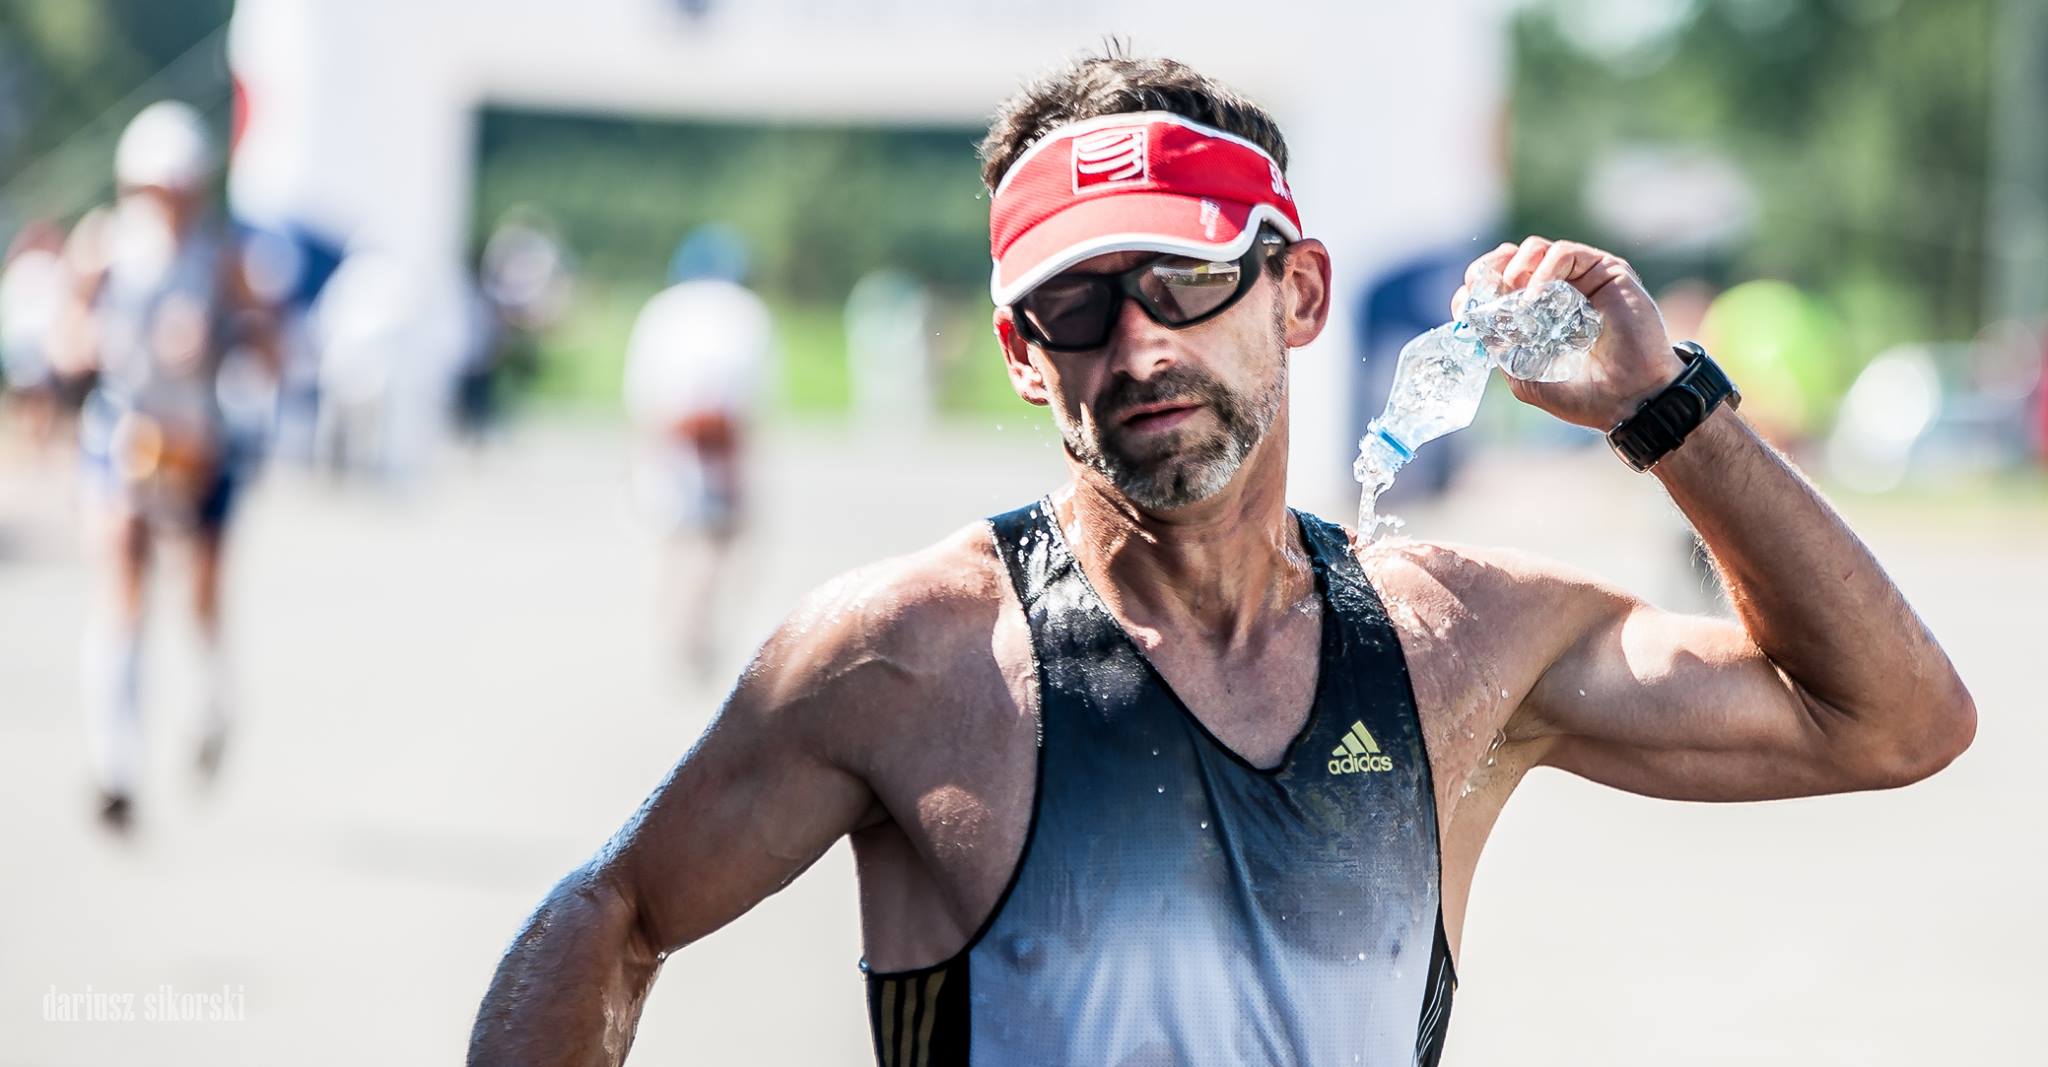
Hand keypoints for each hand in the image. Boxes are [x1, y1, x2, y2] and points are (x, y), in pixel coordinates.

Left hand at [1453, 237, 1686, 430]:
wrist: (1631, 399)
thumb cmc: (1583, 394)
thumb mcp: (1525, 376)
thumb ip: (1499, 348)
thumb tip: (1471, 317)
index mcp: (1535, 314)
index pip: (1496, 283)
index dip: (1477, 286)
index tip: (1466, 303)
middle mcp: (1556, 291)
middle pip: (1511, 258)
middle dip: (1490, 270)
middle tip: (1485, 289)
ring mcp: (1581, 279)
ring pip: (1535, 249)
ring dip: (1516, 267)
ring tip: (1516, 298)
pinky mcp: (1605, 270)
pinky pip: (1565, 252)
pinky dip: (1545, 267)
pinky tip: (1537, 296)